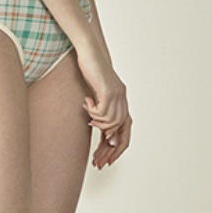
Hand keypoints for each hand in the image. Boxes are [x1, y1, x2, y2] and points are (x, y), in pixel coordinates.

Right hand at [76, 49, 131, 168]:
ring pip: (111, 122)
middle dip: (107, 146)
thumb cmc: (91, 70)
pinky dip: (93, 111)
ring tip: (87, 113)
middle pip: (120, 131)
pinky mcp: (109, 90)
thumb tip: (97, 125)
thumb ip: (100, 106)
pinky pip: (102, 111)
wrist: (91, 52)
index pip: (125, 131)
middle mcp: (123, 99)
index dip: (117, 148)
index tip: (105, 160)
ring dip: (97, 122)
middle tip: (95, 154)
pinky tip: (86, 102)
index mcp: (121, 101)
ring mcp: (118, 95)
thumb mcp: (96, 92)